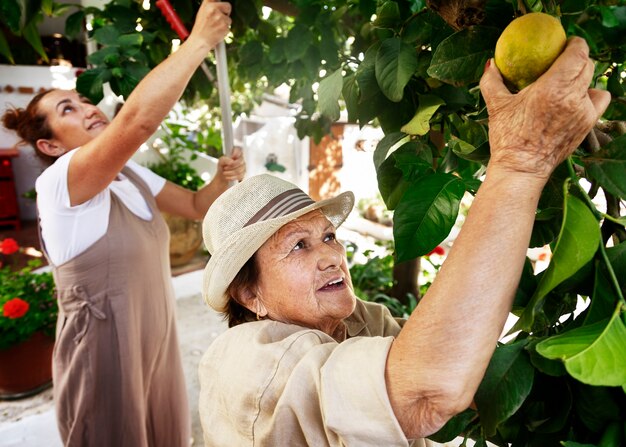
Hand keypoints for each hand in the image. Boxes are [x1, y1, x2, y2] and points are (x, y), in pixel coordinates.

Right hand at [189, 0, 231, 49]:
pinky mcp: (225, 26)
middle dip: (226, 13)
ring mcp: (220, 17)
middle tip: (219, 19)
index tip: (221, 7)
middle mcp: (213, 8)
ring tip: (215, 28)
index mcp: (207, 4)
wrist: (200, 41)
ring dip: (224, 24)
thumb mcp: (202, 12)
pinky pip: (229, 28)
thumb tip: (219, 2)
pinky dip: (225, 31)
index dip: (221, 4)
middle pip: (228, 6)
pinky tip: (217, 33)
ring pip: (229, 19)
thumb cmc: (200, 28)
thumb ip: (210, 6)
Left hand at [216, 147, 245, 182]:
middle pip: (240, 161)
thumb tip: (232, 161)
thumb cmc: (223, 166)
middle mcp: (240, 159)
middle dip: (231, 166)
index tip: (231, 157)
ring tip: (225, 173)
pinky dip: (232, 177)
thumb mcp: (221, 161)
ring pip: (239, 170)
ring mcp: (243, 166)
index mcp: (235, 153)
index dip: (236, 153)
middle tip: (225, 168)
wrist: (223, 175)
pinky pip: (239, 176)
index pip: (239, 149)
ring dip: (230, 172)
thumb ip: (225, 159)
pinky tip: (228, 176)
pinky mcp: (243, 174)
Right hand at [480, 37, 610, 180]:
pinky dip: (589, 97)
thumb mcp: (496, 106)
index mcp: (554, 88)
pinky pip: (597, 103)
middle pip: (587, 65)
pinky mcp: (587, 126)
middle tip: (563, 60)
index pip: (578, 53)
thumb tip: (491, 64)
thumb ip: (492, 81)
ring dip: (584, 79)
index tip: (566, 43)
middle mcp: (574, 98)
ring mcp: (584, 113)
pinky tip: (574, 102)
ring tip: (568, 84)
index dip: (575, 44)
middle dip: (578, 59)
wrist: (521, 169)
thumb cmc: (508, 138)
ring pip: (594, 84)